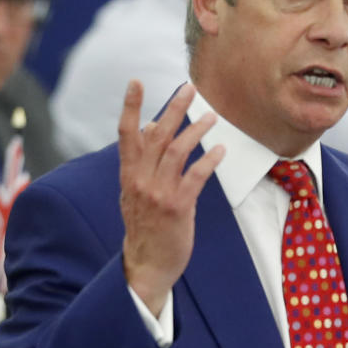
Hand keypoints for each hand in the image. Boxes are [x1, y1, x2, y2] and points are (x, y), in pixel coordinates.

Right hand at [119, 82, 224, 315]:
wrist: (146, 265)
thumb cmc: (144, 225)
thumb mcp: (134, 191)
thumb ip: (141, 160)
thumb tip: (149, 126)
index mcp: (128, 174)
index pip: (127, 134)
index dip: (131, 107)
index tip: (135, 82)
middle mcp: (140, 180)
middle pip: (157, 136)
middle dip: (174, 109)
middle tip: (189, 88)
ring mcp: (158, 194)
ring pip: (177, 152)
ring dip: (196, 131)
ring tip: (212, 117)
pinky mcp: (178, 208)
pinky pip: (195, 177)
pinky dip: (208, 160)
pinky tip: (220, 149)